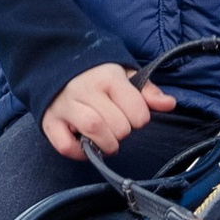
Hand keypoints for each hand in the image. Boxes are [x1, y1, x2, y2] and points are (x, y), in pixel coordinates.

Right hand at [42, 65, 176, 159]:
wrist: (55, 66)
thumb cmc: (95, 76)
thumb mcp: (125, 76)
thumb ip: (148, 91)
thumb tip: (170, 104)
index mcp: (108, 78)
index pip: (138, 112)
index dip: (139, 119)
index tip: (131, 115)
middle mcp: (85, 89)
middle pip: (118, 125)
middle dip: (123, 133)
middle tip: (116, 128)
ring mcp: (65, 106)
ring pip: (94, 131)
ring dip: (106, 145)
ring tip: (107, 141)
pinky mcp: (50, 122)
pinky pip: (66, 146)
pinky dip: (79, 153)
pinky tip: (85, 146)